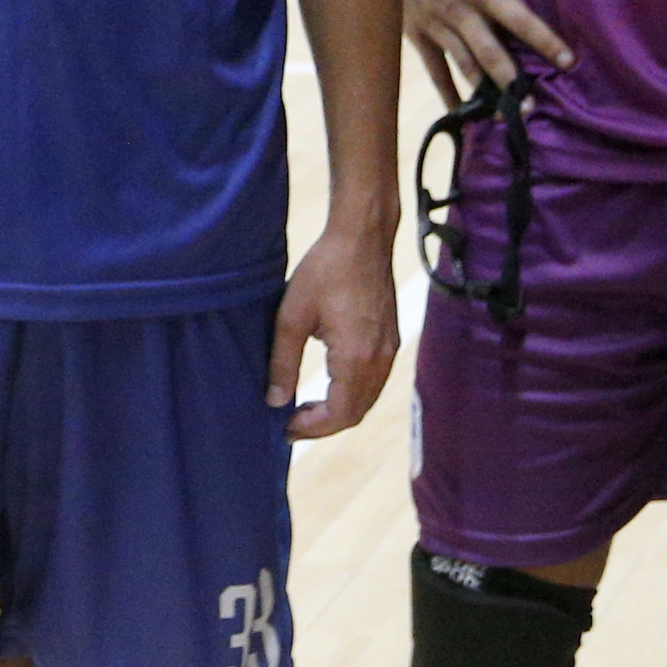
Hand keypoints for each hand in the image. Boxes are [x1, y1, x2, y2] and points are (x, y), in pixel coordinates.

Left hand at [270, 220, 399, 440]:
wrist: (362, 237)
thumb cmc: (325, 270)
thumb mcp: (291, 317)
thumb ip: (283, 363)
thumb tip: (275, 401)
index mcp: (356, 358)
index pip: (338, 415)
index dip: (311, 429)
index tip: (285, 428)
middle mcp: (380, 359)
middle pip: (355, 413)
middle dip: (323, 425)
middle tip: (292, 423)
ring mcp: (390, 349)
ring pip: (367, 400)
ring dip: (339, 411)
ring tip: (306, 408)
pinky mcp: (391, 339)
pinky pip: (375, 381)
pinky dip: (353, 394)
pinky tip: (329, 386)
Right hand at [404, 0, 571, 108]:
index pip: (519, 19)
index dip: (543, 40)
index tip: (566, 61)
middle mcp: (460, 11)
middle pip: (489, 53)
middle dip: (510, 81)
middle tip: (529, 107)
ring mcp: (437, 25)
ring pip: (464, 65)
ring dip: (483, 92)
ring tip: (502, 117)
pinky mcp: (419, 34)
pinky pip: (435, 69)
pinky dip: (448, 93)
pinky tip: (462, 114)